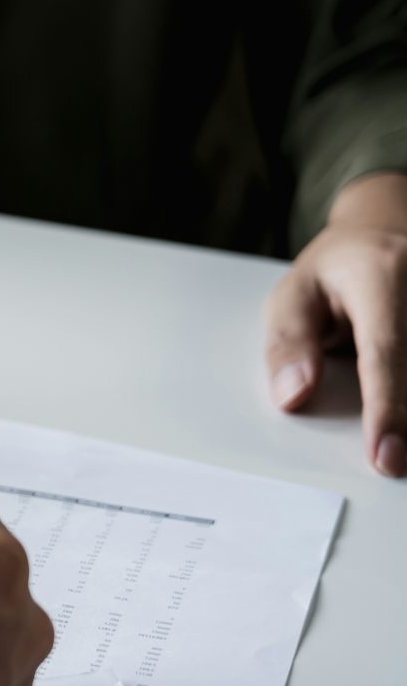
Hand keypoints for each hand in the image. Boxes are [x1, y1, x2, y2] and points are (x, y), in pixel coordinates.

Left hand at [264, 171, 406, 476]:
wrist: (391, 225)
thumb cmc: (338, 268)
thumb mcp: (292, 295)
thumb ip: (289, 345)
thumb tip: (293, 398)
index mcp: (383, 276)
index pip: (386, 354)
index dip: (387, 410)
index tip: (385, 456)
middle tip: (393, 460)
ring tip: (398, 436)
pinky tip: (403, 419)